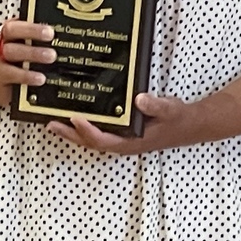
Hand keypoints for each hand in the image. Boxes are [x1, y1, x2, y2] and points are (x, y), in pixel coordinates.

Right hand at [0, 18, 55, 107]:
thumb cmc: (14, 59)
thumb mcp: (23, 45)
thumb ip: (36, 37)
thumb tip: (61, 33)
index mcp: (9, 32)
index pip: (16, 24)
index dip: (31, 25)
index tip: (50, 29)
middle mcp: (3, 44)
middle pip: (13, 33)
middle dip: (33, 33)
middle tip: (51, 36)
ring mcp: (0, 61)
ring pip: (12, 53)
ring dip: (32, 54)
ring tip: (50, 57)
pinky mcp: (1, 78)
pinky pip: (12, 75)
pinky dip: (27, 76)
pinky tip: (40, 78)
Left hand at [46, 93, 202, 154]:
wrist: (190, 125)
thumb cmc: (178, 119)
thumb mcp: (169, 109)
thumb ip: (155, 105)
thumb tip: (138, 99)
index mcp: (132, 141)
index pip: (103, 140)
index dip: (87, 131)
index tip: (73, 118)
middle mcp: (124, 142)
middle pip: (91, 142)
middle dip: (70, 134)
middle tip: (50, 123)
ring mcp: (123, 138)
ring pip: (93, 139)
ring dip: (74, 132)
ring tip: (56, 120)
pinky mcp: (124, 132)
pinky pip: (100, 131)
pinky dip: (86, 126)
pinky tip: (78, 115)